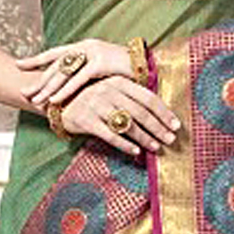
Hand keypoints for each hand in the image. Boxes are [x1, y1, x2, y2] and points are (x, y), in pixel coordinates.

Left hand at [18, 38, 132, 110]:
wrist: (152, 64)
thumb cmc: (129, 71)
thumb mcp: (105, 71)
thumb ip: (89, 74)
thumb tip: (75, 85)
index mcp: (85, 47)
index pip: (56, 53)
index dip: (37, 59)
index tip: (19, 64)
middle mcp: (86, 47)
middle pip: (56, 65)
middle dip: (38, 79)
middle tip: (23, 92)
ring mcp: (94, 53)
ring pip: (64, 72)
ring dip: (48, 88)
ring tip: (35, 100)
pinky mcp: (102, 63)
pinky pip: (79, 79)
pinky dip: (65, 90)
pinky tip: (54, 100)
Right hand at [59, 74, 179, 155]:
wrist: (57, 101)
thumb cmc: (90, 99)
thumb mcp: (110, 91)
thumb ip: (130, 99)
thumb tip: (159, 117)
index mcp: (118, 82)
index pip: (147, 97)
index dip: (164, 112)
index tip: (176, 125)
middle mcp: (108, 90)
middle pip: (141, 112)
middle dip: (158, 127)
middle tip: (170, 139)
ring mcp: (97, 105)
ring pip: (128, 124)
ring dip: (145, 137)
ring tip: (156, 147)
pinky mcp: (86, 120)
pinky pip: (111, 135)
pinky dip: (125, 144)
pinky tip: (136, 151)